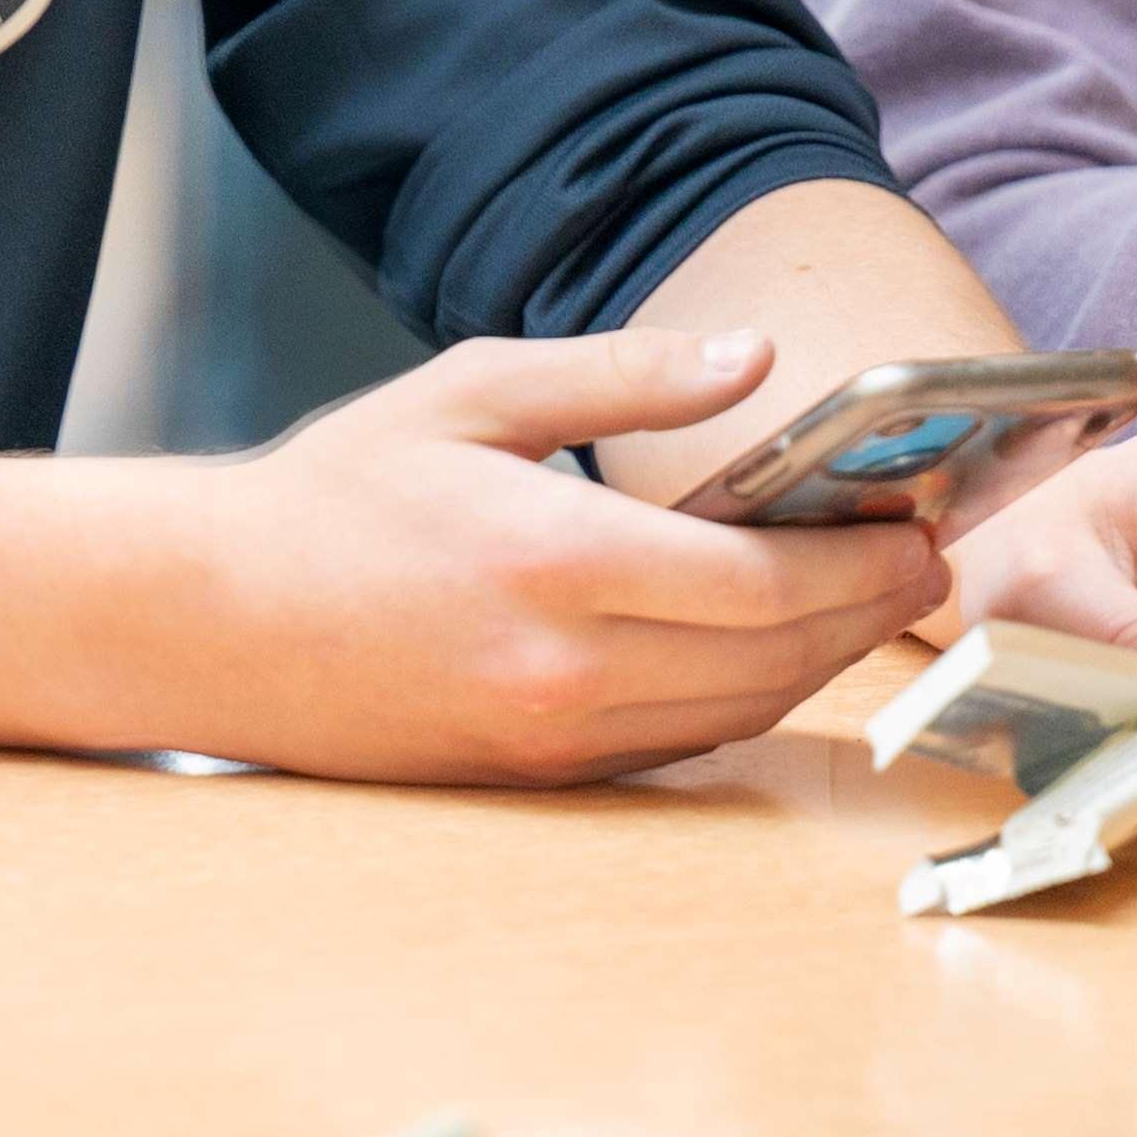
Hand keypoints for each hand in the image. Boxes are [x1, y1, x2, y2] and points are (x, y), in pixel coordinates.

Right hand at [144, 326, 946, 785]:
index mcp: (554, 562)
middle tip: (919, 558)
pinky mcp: (539, 776)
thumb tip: (756, 360)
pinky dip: (744, 695)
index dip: (861, 562)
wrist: (217, 619)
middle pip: (773, 660)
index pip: (760, 583)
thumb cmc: (338, 492)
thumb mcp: (472, 391)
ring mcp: (552, 737)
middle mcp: (565, 668)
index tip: (917, 523)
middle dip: (867, 611)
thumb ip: (624, 375)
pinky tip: (764, 642)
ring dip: (820, 661)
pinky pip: (680, 742)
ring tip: (862, 596)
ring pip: (739, 713)